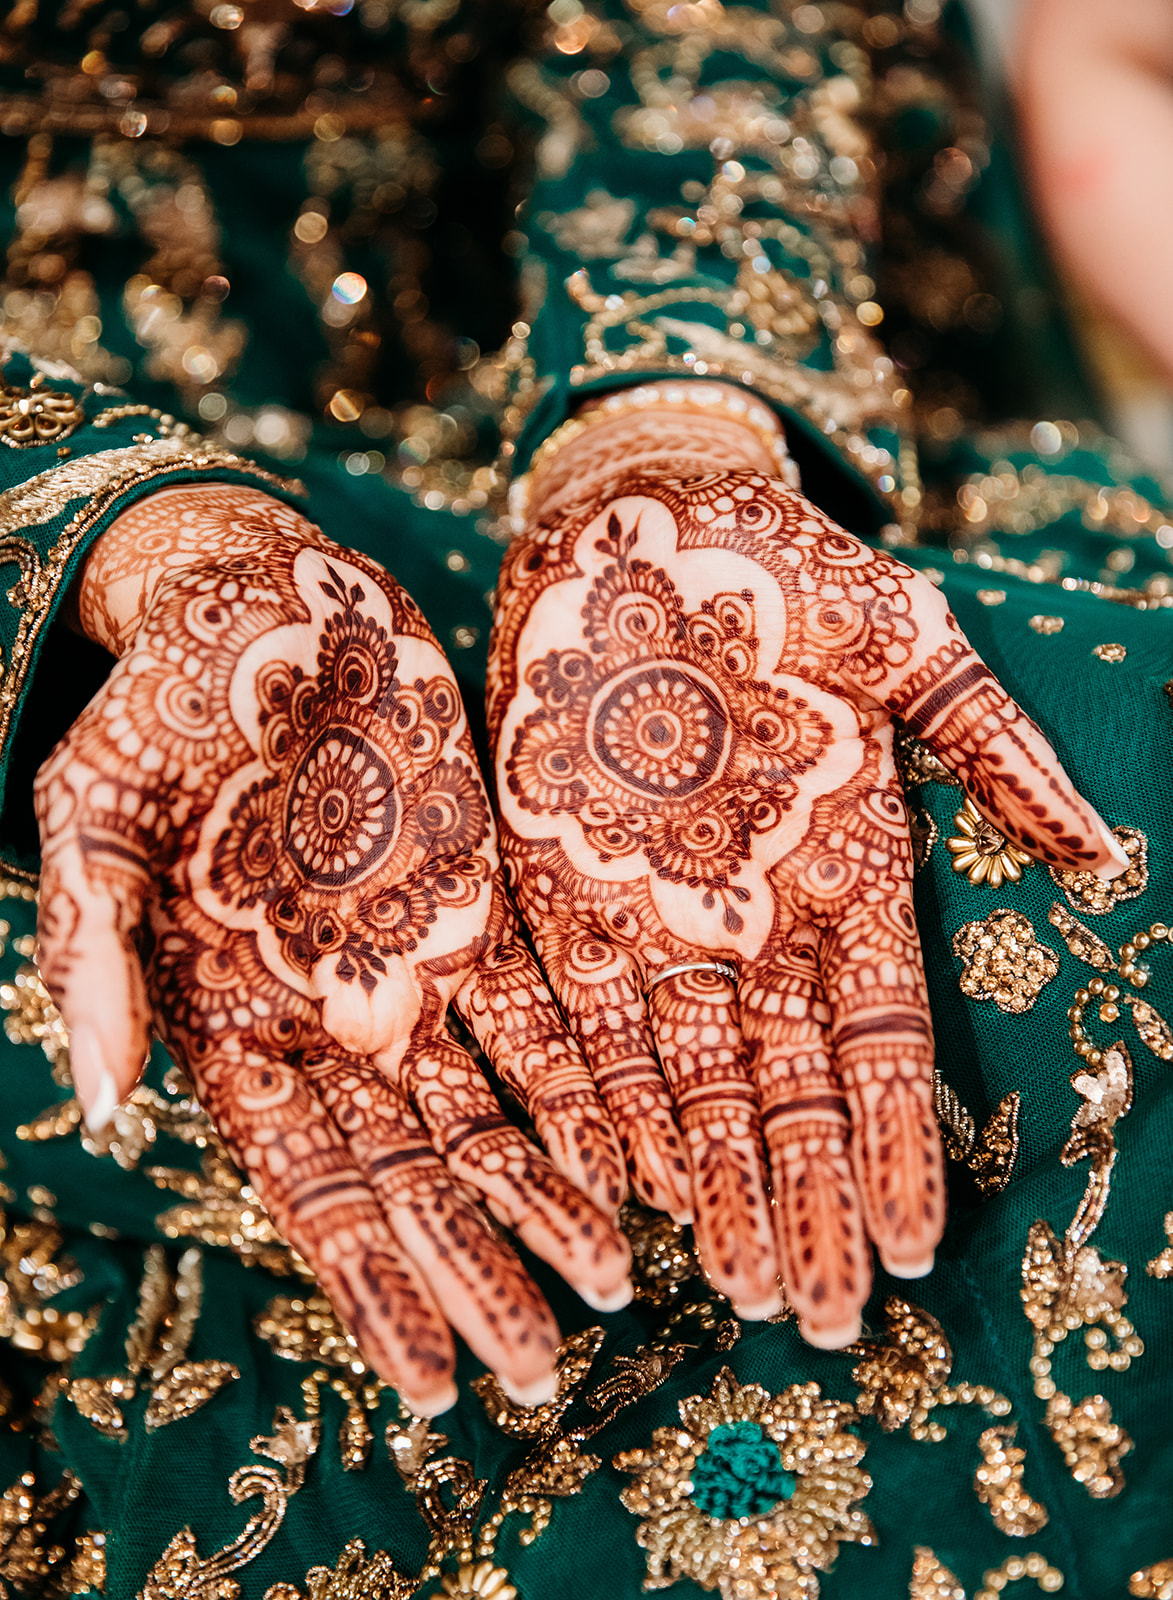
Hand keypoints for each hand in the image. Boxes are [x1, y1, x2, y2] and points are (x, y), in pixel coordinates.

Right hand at [35, 484, 629, 1413]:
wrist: (265, 592)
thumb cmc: (165, 698)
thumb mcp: (100, 815)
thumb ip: (98, 957)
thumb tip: (105, 1106)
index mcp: (235, 1014)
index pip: (309, 1185)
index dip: (366, 1285)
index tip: (422, 1387)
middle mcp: (333, 1010)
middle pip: (416, 1173)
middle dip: (474, 1272)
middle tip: (543, 1372)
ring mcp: (411, 957)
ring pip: (491, 1107)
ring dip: (548, 1197)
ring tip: (613, 1286)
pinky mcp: (478, 894)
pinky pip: (542, 1006)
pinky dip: (584, 1081)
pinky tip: (635, 1148)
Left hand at [488, 409, 1125, 1346]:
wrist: (639, 520)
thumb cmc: (787, 571)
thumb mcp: (910, 645)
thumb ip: (993, 750)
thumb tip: (1103, 850)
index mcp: (852, 872)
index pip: (885, 1042)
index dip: (898, 1143)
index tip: (922, 1243)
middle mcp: (758, 916)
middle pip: (789, 1090)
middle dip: (809, 1201)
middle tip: (832, 1320)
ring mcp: (659, 913)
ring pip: (696, 1081)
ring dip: (718, 1185)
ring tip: (742, 1286)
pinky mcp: (564, 893)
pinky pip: (588, 1022)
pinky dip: (611, 1104)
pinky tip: (633, 1187)